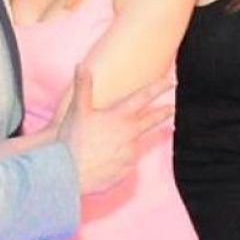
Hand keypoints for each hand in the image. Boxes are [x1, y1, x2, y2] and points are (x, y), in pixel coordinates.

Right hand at [59, 66, 172, 194]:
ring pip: (134, 143)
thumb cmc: (72, 141)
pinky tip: (104, 160)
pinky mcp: (126, 171)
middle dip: (163, 113)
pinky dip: (119, 159)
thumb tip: (81, 66)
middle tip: (171, 109)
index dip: (158, 88)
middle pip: (151, 120)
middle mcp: (130, 135)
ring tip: (105, 146)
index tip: (170, 82)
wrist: (68, 173)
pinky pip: (126, 163)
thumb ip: (83, 87)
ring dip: (127, 141)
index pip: (144, 98)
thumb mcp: (77, 111)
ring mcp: (130, 154)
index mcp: (120, 117)